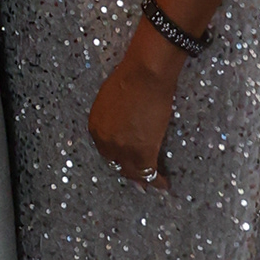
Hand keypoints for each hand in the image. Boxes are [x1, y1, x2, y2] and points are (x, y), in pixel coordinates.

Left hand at [88, 26, 183, 189]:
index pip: (105, 150)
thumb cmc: (131, 78)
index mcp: (96, 127)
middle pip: (117, 163)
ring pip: (133, 171)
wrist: (145, 75)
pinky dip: (157, 180)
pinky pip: (148, 172)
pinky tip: (164, 184)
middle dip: (128, 171)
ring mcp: (122, 148)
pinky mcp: (142, 151)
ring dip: (143, 179)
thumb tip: (124, 123)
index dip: (117, 158)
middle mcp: (105, 141)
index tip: (125, 163)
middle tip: (139, 181)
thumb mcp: (110, 99)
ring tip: (152, 184)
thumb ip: (113, 116)